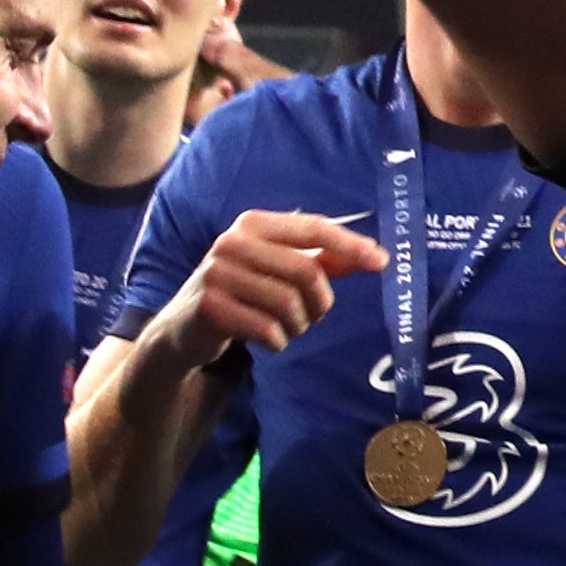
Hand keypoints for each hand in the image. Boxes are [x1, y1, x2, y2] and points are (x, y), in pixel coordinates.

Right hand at [143, 210, 386, 381]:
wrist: (183, 329)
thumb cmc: (241, 293)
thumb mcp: (277, 270)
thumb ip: (321, 260)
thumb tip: (372, 256)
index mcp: (254, 224)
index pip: (313, 228)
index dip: (350, 244)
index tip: (381, 262)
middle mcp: (233, 242)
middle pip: (306, 271)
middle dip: (320, 302)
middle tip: (313, 317)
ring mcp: (217, 274)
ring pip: (288, 304)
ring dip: (298, 326)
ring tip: (286, 329)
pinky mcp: (209, 307)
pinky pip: (267, 329)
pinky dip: (277, 342)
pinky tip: (267, 341)